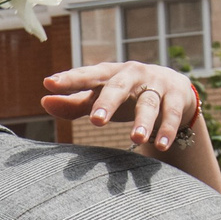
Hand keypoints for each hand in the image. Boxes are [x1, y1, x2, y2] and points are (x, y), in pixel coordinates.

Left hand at [41, 60, 202, 154]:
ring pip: (149, 102)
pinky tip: (161, 146)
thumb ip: (73, 103)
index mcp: (109, 73)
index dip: (69, 79)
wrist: (173, 88)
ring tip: (135, 139)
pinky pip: (172, 113)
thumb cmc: (125, 95)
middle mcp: (132, 74)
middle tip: (96, 121)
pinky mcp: (176, 96)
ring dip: (143, 121)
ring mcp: (156, 84)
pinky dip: (167, 129)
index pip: (87, 75)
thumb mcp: (99, 98)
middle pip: (118, 87)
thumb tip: (44, 100)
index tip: (49, 83)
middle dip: (107, 102)